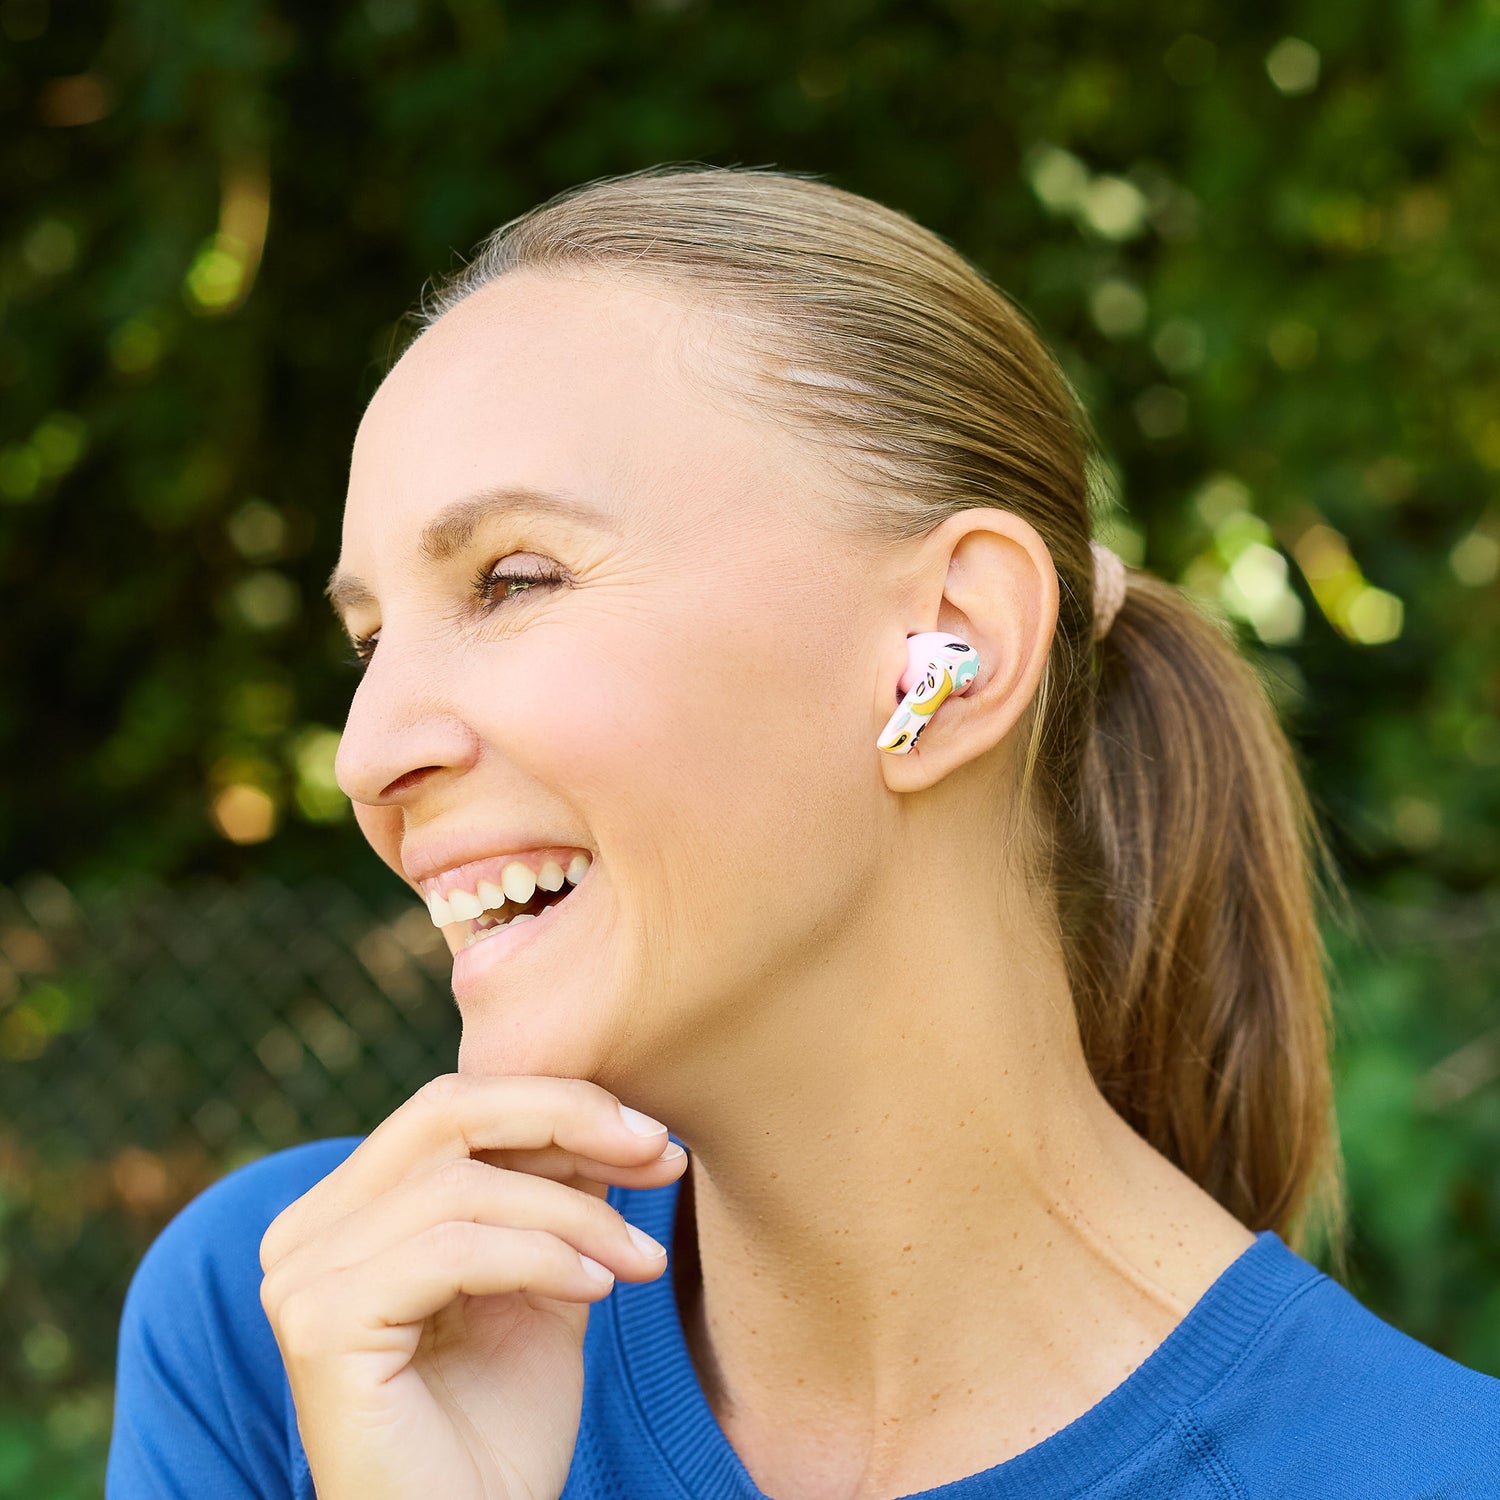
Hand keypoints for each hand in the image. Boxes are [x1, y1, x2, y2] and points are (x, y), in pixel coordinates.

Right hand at [258, 1072, 686, 1499]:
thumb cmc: (498, 1427)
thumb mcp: (543, 1279)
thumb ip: (557, 1196)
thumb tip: (619, 1117)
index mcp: (349, 1208)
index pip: (456, 1108)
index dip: (561, 1104)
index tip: (655, 1139)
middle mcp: (309, 1229)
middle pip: (446, 1113)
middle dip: (567, 1119)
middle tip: (659, 1152)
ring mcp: (303, 1275)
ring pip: (461, 1186)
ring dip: (573, 1215)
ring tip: (638, 1260)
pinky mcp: (322, 1324)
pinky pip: (451, 1251)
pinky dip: (540, 1257)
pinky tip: (598, 1289)